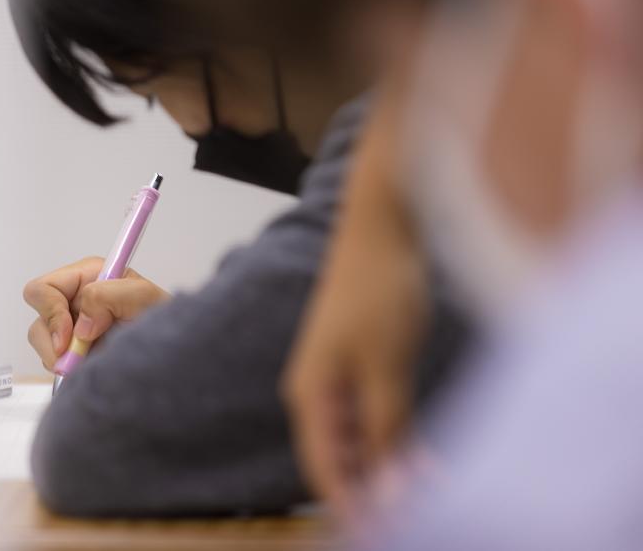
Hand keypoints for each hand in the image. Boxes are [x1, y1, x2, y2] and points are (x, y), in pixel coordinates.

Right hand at [23, 256, 169, 370]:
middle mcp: (76, 300)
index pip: (44, 288)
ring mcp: (74, 329)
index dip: (50, 312)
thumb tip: (80, 325)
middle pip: (39, 318)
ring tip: (90, 365)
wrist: (175, 356)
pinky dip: (67, 371)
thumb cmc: (165, 321)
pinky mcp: (76, 353)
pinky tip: (89, 370)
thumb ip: (107, 296)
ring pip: (43, 344)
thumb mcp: (144, 297)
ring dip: (61, 360)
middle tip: (73, 362)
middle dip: (51, 343)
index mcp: (87, 277)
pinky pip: (55, 363)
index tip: (67, 339)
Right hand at [281, 93, 428, 522]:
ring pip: (359, 440)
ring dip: (391, 467)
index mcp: (309, 393)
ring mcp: (336, 377)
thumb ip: (386, 429)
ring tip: (435, 486)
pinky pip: (372, 417)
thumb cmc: (377, 288)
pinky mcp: (359, 365)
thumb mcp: (386, 366)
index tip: (393, 531)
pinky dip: (396, 438)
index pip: (326, 470)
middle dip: (378, 491)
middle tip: (428, 507)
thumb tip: (387, 490)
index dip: (355, 508)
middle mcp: (315, 391)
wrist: (383, 225)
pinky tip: (426, 453)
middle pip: (341, 459)